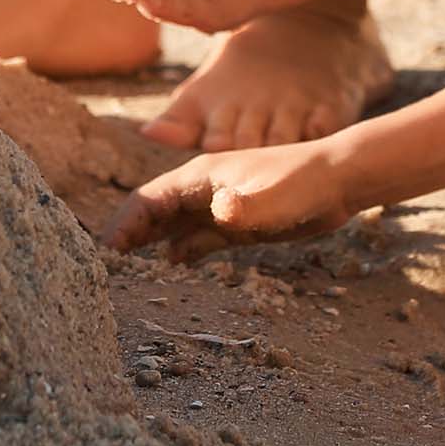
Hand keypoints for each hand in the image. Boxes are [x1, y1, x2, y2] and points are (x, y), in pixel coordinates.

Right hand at [102, 142, 353, 259]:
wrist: (339, 181)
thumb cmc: (303, 185)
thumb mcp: (270, 199)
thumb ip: (241, 207)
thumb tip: (217, 211)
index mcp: (200, 177)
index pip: (148, 199)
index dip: (124, 223)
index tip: (105, 252)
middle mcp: (204, 189)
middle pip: (155, 211)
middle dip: (129, 233)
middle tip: (106, 266)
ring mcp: (221, 205)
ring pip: (174, 224)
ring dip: (151, 242)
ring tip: (129, 268)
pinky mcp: (239, 222)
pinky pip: (200, 236)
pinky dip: (181, 248)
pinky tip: (172, 264)